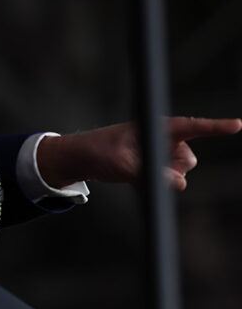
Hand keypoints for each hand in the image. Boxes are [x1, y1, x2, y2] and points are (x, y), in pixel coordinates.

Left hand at [36, 117, 240, 190]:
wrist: (82, 159)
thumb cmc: (100, 152)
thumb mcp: (124, 165)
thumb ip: (153, 174)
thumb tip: (180, 183)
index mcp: (158, 127)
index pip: (193, 126)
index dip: (216, 126)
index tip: (238, 125)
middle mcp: (165, 139)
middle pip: (189, 161)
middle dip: (174, 170)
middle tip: (141, 167)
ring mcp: (162, 153)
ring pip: (180, 174)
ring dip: (163, 178)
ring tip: (133, 171)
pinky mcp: (156, 167)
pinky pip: (168, 182)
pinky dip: (153, 184)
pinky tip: (133, 178)